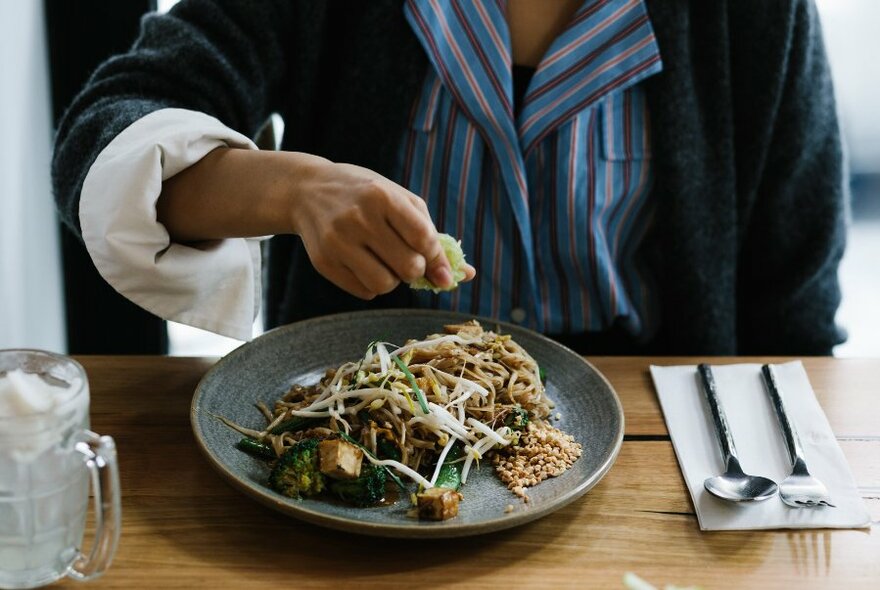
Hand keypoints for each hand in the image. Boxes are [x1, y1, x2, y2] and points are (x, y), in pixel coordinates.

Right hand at [290, 159, 474, 299]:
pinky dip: (373, 285)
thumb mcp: (399, 201)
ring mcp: (338, 241)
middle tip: (405, 257)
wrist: (307, 191)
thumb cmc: (366, 196)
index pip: (423, 238)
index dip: (435, 256)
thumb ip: (431, 235)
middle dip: (415, 269)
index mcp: (381, 196)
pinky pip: (365, 292)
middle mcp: (358, 218)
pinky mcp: (324, 262)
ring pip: (386, 285)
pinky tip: (364, 264)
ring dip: (394, 280)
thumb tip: (463, 276)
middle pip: (408, 267)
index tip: (432, 258)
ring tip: (384, 261)